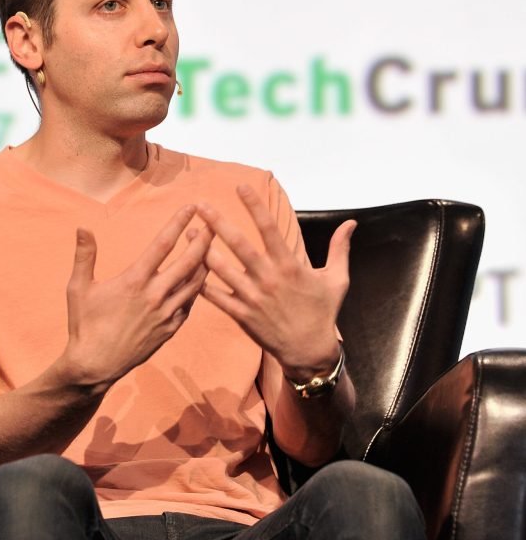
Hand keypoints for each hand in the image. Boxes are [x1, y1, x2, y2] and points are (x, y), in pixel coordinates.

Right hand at [64, 205, 212, 388]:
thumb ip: (85, 256)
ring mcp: (166, 313)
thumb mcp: (78, 288)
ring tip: (210, 246)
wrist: (95, 366)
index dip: (178, 223)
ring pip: (196, 283)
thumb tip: (83, 228)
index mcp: (135, 280)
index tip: (191, 207)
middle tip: (213, 222)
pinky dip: (197, 288)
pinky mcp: (171, 329)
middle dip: (204, 239)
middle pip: (189, 261)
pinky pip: (190, 303)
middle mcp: (155, 295)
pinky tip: (199, 279)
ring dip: (205, 262)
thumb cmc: (84, 325)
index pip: (163, 244)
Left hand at [197, 185, 355, 375]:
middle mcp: (269, 279)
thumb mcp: (337, 280)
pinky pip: (217, 297)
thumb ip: (340, 248)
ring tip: (189, 231)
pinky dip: (201, 283)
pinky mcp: (242, 315)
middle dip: (218, 223)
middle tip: (200, 205)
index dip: (255, 206)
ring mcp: (253, 298)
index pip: (269, 229)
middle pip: (239, 246)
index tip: (240, 187)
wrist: (310, 352)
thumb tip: (351, 223)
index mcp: (289, 266)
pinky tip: (188, 268)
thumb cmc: (323, 313)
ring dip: (203, 249)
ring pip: (222, 270)